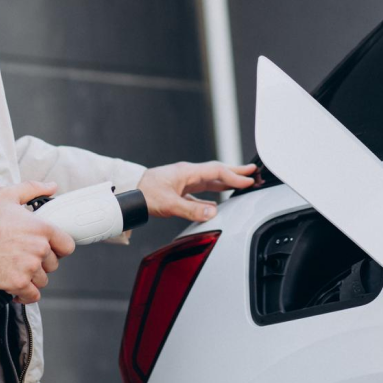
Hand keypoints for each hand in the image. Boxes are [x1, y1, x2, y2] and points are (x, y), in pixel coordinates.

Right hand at [0, 181, 75, 303]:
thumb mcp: (10, 195)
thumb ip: (34, 189)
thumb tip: (51, 187)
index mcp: (42, 229)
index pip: (67, 246)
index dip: (58, 248)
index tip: (50, 249)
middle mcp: (40, 249)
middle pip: (53, 264)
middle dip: (41, 262)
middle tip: (25, 256)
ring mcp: (30, 267)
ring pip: (42, 280)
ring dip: (32, 277)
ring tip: (17, 268)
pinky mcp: (18, 283)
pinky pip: (32, 295)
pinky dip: (26, 294)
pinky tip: (17, 286)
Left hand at [137, 161, 257, 222]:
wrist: (129, 194)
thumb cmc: (146, 194)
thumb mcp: (169, 204)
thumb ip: (192, 209)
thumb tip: (213, 211)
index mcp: (187, 172)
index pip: (216, 172)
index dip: (234, 176)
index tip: (249, 180)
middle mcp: (188, 174)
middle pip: (217, 172)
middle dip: (235, 172)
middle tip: (253, 171)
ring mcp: (184, 181)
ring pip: (210, 180)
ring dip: (226, 182)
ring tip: (241, 182)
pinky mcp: (179, 190)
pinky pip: (201, 190)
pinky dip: (213, 193)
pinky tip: (217, 201)